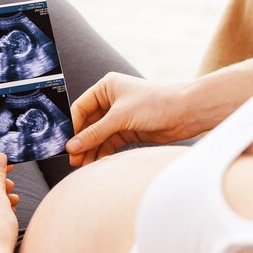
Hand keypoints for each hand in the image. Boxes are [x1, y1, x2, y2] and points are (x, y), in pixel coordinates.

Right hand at [66, 72, 194, 165]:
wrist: (186, 111)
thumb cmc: (155, 103)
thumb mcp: (120, 118)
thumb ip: (95, 133)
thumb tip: (72, 146)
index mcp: (107, 87)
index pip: (81, 107)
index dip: (73, 126)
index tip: (66, 145)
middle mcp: (112, 100)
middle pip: (88, 123)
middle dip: (81, 141)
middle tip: (73, 160)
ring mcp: (121, 116)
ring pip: (99, 135)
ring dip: (91, 149)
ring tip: (82, 165)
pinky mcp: (130, 129)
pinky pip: (110, 142)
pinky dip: (103, 152)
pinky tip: (97, 162)